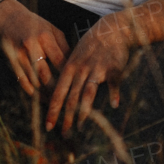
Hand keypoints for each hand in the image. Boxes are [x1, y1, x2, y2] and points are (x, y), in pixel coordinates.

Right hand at [0, 1, 69, 96]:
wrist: (8, 17)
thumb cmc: (34, 24)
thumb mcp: (52, 29)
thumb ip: (64, 46)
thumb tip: (75, 65)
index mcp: (45, 36)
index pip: (60, 61)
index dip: (69, 75)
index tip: (77, 86)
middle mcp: (32, 46)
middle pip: (46, 75)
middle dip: (57, 90)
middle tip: (67, 100)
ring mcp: (20, 55)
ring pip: (34, 81)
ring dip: (45, 94)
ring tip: (56, 102)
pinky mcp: (12, 62)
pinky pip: (22, 81)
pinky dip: (32, 91)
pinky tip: (40, 98)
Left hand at [46, 14, 131, 133]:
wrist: (111, 29)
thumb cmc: (91, 46)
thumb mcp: (75, 57)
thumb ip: (69, 75)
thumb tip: (60, 94)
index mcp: (70, 68)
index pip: (58, 92)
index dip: (53, 110)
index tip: (48, 125)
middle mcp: (82, 70)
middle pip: (72, 97)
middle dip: (66, 117)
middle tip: (63, 133)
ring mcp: (97, 69)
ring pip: (88, 92)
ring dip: (84, 111)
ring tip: (80, 125)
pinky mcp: (114, 68)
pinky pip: (113, 83)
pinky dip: (114, 93)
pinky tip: (114, 104)